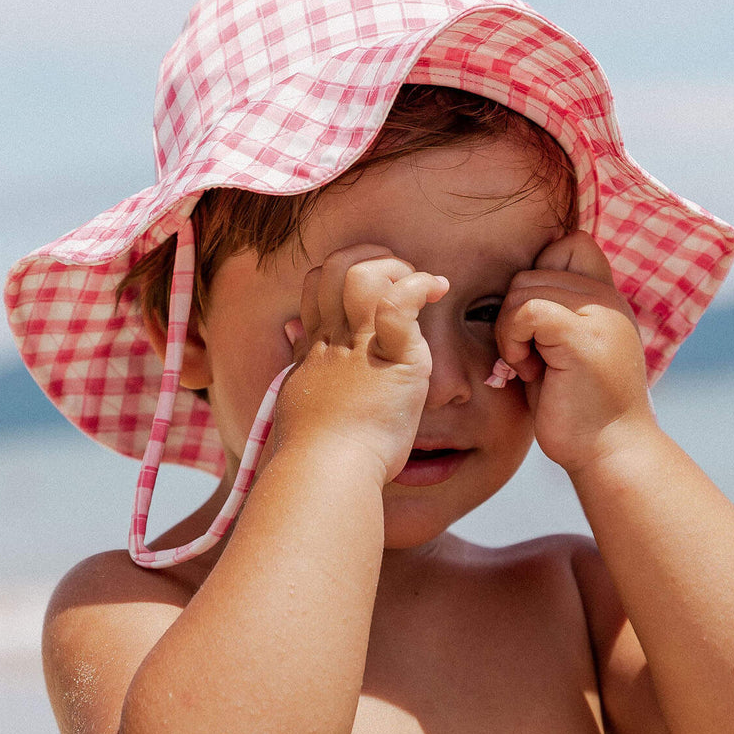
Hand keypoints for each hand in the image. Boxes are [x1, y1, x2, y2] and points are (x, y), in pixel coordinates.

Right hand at [272, 243, 448, 483]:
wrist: (325, 473)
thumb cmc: (316, 457)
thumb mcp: (300, 406)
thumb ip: (303, 375)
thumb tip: (296, 348)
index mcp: (316, 352)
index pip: (317, 288)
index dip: (341, 279)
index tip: (370, 300)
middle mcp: (333, 341)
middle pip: (334, 268)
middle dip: (370, 260)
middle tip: (400, 283)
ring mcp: (361, 346)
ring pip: (362, 274)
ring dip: (396, 269)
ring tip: (423, 287)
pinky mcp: (393, 358)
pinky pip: (400, 302)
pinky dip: (420, 285)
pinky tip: (437, 290)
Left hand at [493, 232, 654, 474]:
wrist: (609, 452)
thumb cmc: (578, 412)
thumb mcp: (563, 353)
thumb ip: (550, 315)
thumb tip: (510, 290)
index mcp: (606, 298)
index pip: (568, 245)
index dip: (538, 276)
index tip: (535, 327)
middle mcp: (608, 298)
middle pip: (533, 268)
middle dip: (515, 313)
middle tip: (531, 358)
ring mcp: (600, 314)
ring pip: (522, 287)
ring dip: (510, 330)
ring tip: (532, 367)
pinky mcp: (583, 336)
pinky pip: (526, 310)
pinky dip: (513, 339)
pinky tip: (528, 371)